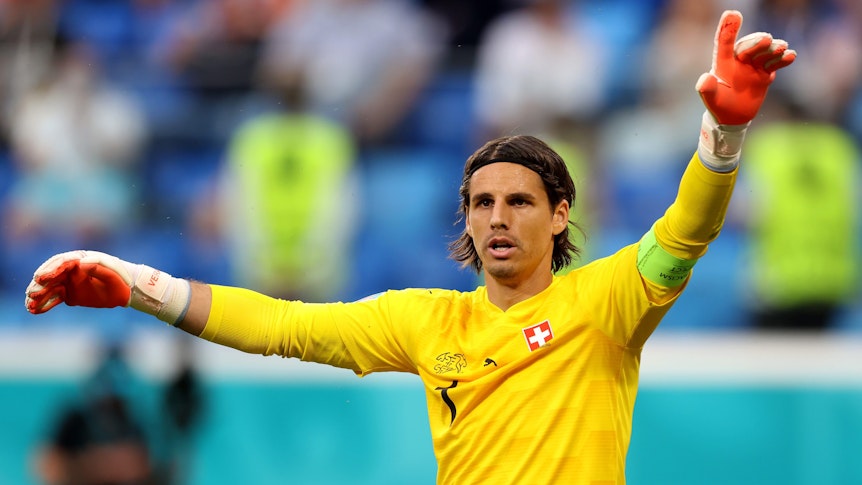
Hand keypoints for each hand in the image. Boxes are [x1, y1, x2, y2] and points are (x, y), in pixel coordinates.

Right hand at [26, 250, 135, 313]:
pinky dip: (44, 305)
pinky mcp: (69, 294)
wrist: (126, 291)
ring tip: (29, 306)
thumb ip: (96, 267)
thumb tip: (81, 263)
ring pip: (49, 288)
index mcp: (80, 260)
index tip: (40, 278)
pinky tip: (34, 311)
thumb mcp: (111, 273)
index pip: (61, 263)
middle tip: (32, 294)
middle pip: (50, 276)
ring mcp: (69, 282)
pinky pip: (54, 299)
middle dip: (40, 285)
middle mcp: (70, 270)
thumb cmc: (120, 279)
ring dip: (38, 296)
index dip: (50, 270)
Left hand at [696, 10, 796, 125]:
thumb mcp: (711, 99)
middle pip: (748, 46)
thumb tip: (705, 78)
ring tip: (783, 47)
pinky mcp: (765, 72)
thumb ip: (707, 89)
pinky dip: (783, 59)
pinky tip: (791, 56)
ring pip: (764, 52)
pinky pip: (775, 63)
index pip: (724, 43)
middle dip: (757, 42)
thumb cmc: (719, 105)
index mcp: (723, 62)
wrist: (733, 116)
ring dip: (774, 49)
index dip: (728, 29)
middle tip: (767, 39)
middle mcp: (739, 60)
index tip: (733, 13)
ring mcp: (753, 65)